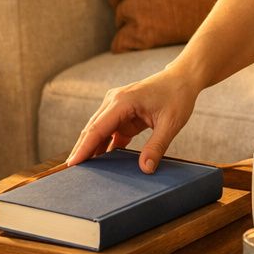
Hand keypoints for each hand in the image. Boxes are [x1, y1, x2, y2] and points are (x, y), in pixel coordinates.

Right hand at [67, 67, 199, 172]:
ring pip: (99, 132)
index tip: (72, 164)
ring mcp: (116, 107)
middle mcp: (114, 101)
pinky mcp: (122, 113)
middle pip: (92, 130)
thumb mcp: (171, 123)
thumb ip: (157, 146)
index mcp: (123, 101)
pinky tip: (102, 163)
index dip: (84, 148)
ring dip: (92, 149)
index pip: (97, 128)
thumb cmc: (177, 96)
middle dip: (81, 150)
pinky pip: (110, 132)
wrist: (182, 79)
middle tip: (70, 174)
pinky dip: (105, 146)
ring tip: (84, 172)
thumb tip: (146, 169)